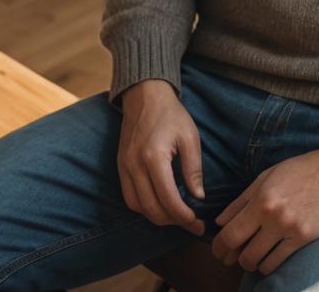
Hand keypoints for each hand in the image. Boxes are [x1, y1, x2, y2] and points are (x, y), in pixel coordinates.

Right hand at [117, 79, 205, 235]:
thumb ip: (194, 169)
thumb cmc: (171, 114)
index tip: (198, 223)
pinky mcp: (120, 167)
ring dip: (157, 216)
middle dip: (173, 221)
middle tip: (192, 223)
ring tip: (176, 215)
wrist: (145, 96)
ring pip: (137, 207)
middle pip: (152, 209)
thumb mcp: (190, 137)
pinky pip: (129, 197)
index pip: (168, 200)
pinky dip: (143, 207)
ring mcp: (124, 167)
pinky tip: (159, 204)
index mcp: (154, 158)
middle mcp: (135, 166)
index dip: (184, 217)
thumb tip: (198, 197)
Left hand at [211, 145, 318, 274]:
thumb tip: (220, 221)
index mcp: (261, 199)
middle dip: (232, 258)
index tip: (217, 251)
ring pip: (259, 261)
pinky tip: (267, 259)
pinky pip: (278, 262)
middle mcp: (273, 216)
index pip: (230, 233)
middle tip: (231, 258)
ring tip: (251, 257)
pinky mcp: (305, 238)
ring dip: (251, 262)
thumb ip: (241, 200)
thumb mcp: (267, 177)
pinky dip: (268, 264)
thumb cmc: (300, 170)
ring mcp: (290, 229)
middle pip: (242, 252)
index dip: (219, 247)